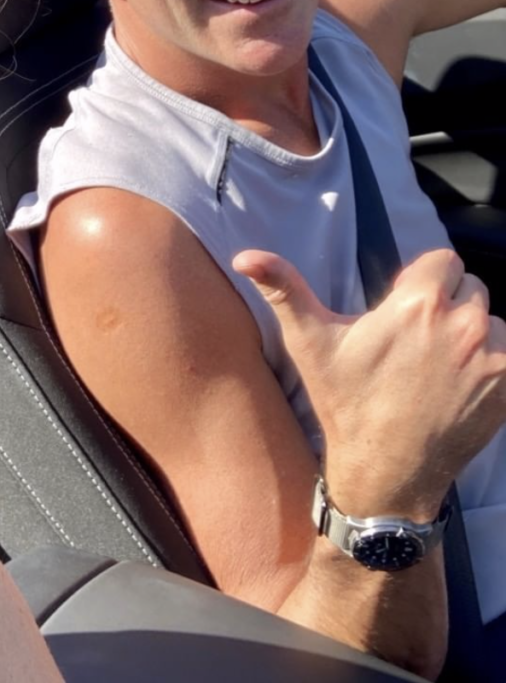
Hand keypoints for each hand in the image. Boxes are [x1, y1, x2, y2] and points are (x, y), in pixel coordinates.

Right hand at [233, 248, 505, 519]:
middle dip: (447, 303)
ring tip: (439, 361)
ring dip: (473, 332)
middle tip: (417, 337)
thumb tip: (244, 256)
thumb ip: (283, 289)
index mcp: (418, 304)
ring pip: (493, 320)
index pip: (443, 260)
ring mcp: (494, 358)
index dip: (421, 280)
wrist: (385, 469)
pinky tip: (460, 382)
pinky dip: (492, 361)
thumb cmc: (346, 402)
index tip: (403, 308)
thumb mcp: (309, 343)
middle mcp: (464, 324)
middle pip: (470, 285)